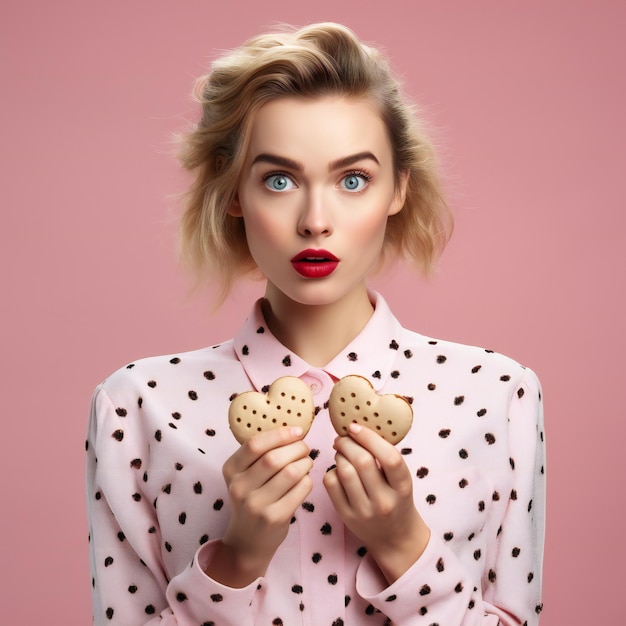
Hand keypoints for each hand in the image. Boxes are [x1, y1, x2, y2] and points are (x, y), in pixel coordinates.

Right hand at [205, 427, 312, 586]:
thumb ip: (260, 454)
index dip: (280, 434)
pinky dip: (308, 480)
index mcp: (231, 469)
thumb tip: (293, 429)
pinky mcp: (274, 518)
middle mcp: (239, 487)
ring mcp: (256, 505)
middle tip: (305, 448)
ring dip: (305, 463)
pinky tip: (305, 480)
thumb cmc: (252, 498)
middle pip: (274, 458)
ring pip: (290, 473)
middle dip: (297, 448)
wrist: (247, 541)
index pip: (255, 444)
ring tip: (307, 462)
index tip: (297, 431)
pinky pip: (300, 490)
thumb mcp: (245, 475)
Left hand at [323, 423, 429, 583]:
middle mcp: (384, 501)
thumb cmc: (398, 500)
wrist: (396, 539)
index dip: (370, 437)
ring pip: (344, 471)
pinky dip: (332, 471)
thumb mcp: (401, 481)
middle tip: (343, 438)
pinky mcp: (346, 516)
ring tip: (341, 453)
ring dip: (339, 455)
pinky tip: (338, 471)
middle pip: (362, 461)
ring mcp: (364, 511)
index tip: (355, 427)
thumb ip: (386, 458)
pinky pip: (331, 484)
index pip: (389, 457)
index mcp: (403, 487)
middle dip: (348, 443)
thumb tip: (359, 428)